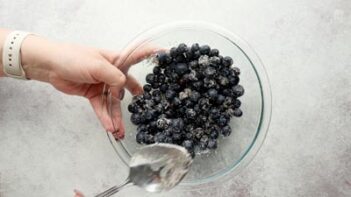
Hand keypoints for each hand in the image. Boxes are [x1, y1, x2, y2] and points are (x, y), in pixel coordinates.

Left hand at [20, 35, 155, 138]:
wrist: (50, 66)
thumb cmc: (73, 58)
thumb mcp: (97, 65)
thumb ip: (114, 77)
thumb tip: (124, 88)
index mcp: (116, 60)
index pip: (138, 55)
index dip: (152, 54)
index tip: (166, 54)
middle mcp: (112, 72)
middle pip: (128, 85)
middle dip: (137, 97)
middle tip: (147, 106)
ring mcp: (103, 84)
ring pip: (114, 103)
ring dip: (117, 117)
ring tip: (121, 131)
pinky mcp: (93, 94)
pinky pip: (102, 108)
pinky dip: (105, 118)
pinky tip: (110, 128)